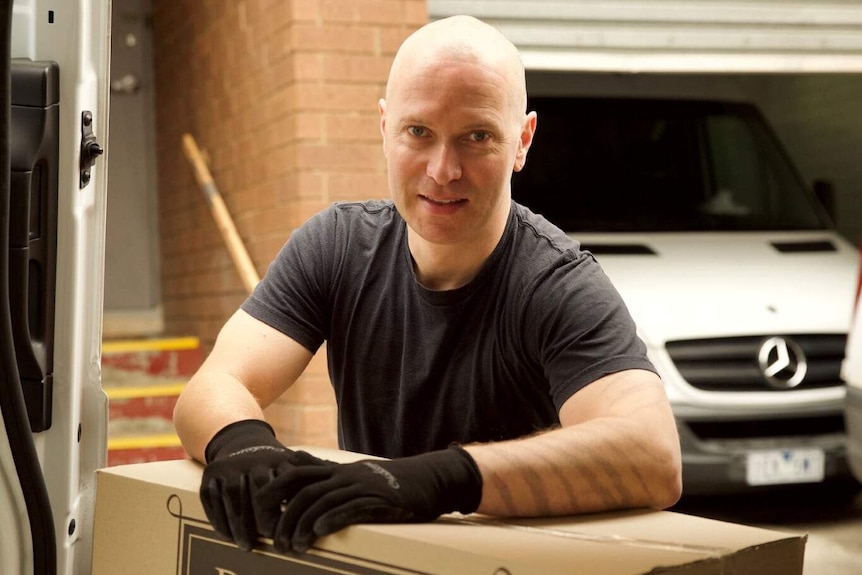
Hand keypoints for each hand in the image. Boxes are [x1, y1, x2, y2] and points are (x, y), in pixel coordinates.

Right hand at [200, 420, 322, 550]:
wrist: (241, 442)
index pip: (285, 486)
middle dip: (263, 519)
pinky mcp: (211, 473)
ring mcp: (231, 466)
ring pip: (234, 496)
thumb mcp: (295, 465)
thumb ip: (314, 478)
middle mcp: (255, 461)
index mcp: (279, 460)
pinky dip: (219, 519)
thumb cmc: (275, 465)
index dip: (286, 511)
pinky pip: (212, 498)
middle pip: (258, 492)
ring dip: (239, 524)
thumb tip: (342, 493)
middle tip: (270, 540)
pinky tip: (228, 536)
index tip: (290, 531)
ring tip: (247, 545)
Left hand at [253, 447, 482, 552]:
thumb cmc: (388, 481)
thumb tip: (293, 460)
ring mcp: (361, 486)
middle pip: (303, 490)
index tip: (257, 511)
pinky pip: (351, 508)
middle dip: (284, 516)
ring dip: (303, 524)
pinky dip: (332, 519)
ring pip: (323, 501)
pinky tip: (319, 532)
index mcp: (337, 471)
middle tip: (275, 540)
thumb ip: (323, 470)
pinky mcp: (378, 500)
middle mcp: (345, 475)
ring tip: (293, 546)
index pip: (296, 474)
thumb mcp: (353, 473)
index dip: (273, 490)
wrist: (428, 479)